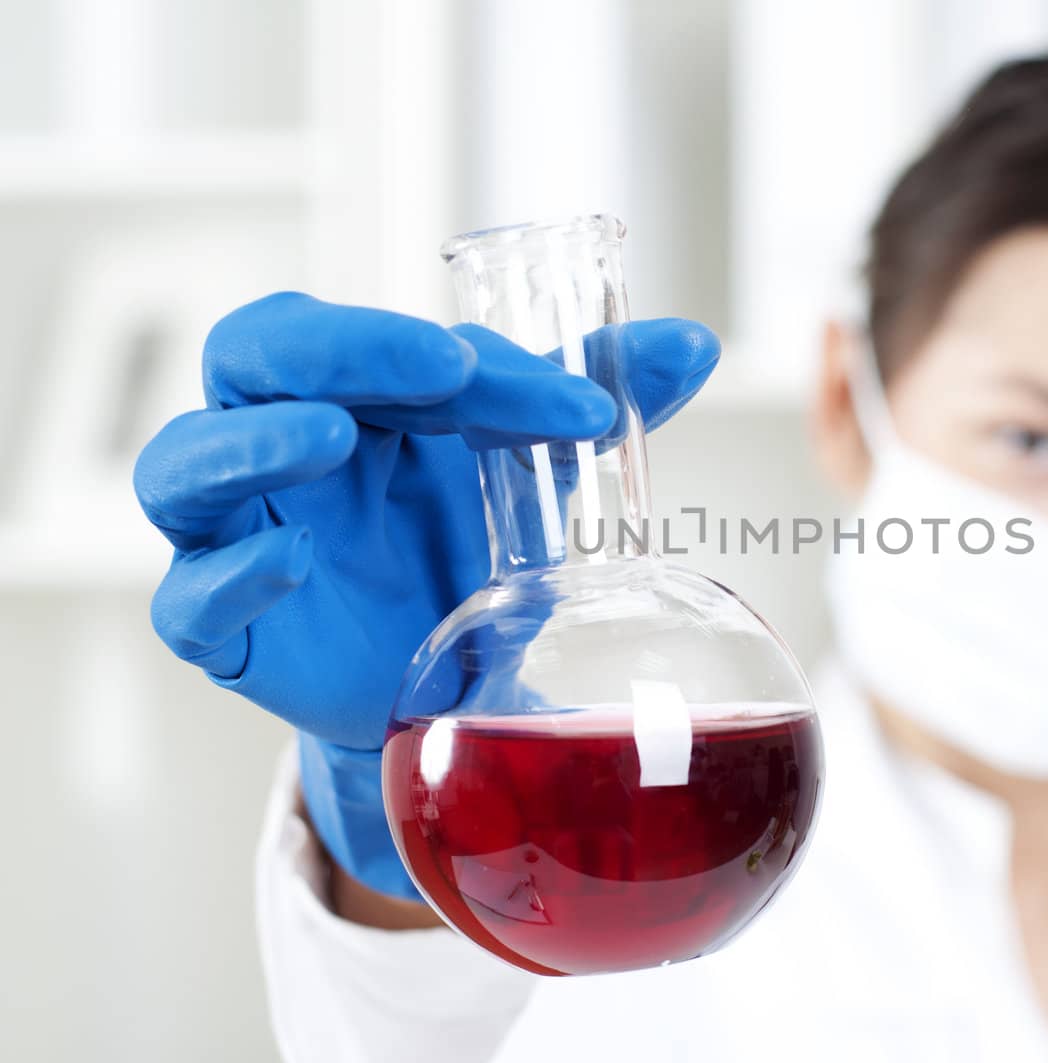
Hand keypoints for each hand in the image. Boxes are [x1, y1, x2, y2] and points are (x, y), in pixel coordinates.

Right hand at [134, 292, 717, 896]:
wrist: (430, 677)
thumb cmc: (460, 546)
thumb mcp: (528, 472)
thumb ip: (590, 400)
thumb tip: (696, 343)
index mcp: (353, 390)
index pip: (389, 343)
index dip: (483, 365)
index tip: (584, 410)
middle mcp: (279, 442)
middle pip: (256, 355)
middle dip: (341, 349)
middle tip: (438, 366)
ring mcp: (235, 531)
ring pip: (185, 462)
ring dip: (253, 442)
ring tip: (331, 437)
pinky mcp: (220, 629)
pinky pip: (187, 597)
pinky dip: (229, 575)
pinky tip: (289, 562)